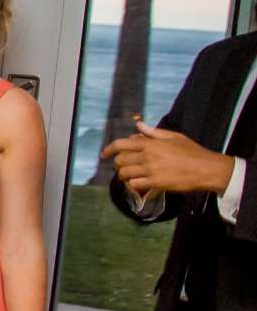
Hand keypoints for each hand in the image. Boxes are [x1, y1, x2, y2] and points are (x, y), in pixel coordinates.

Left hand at [101, 123, 233, 196]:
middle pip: (120, 160)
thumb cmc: (192, 151)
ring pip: (124, 173)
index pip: (121, 144)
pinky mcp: (156, 183)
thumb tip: (138, 125)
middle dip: (119, 164)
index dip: (109, 149)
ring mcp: (150, 170)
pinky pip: (134, 185)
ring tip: (130, 175)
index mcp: (150, 143)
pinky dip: (133, 185)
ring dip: (124, 175)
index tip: (103, 154)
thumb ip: (153, 132)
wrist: (206, 168)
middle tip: (124, 166)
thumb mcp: (174, 136)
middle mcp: (147, 156)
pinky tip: (138, 184)